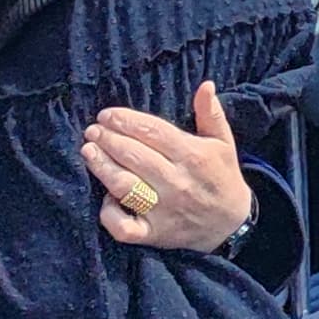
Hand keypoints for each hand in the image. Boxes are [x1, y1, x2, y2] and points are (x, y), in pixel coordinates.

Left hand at [84, 81, 253, 252]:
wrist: (230, 224)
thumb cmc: (222, 176)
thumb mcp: (223, 142)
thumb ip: (211, 113)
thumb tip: (206, 84)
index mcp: (193, 156)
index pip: (154, 132)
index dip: (127, 121)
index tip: (107, 114)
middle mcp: (176, 182)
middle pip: (135, 156)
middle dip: (109, 140)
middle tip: (92, 130)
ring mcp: (163, 210)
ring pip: (125, 186)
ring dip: (103, 167)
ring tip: (88, 151)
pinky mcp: (153, 233)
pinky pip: (124, 227)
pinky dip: (110, 214)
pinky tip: (105, 198)